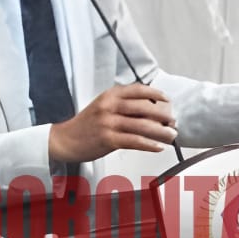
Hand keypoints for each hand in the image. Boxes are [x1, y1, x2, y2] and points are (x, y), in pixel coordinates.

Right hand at [48, 83, 176, 163]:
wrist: (65, 139)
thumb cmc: (86, 124)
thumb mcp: (103, 106)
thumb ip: (123, 105)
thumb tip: (150, 110)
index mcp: (110, 95)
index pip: (138, 90)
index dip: (156, 94)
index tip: (167, 100)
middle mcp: (110, 106)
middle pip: (144, 108)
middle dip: (163, 115)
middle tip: (173, 121)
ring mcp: (109, 123)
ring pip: (142, 126)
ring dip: (161, 132)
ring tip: (171, 135)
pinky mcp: (108, 140)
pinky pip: (134, 141)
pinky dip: (149, 144)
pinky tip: (158, 147)